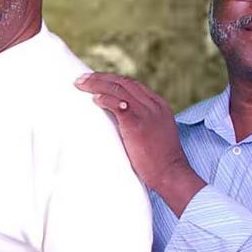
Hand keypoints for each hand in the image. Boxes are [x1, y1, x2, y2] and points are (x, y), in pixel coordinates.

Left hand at [74, 72, 205, 214]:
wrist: (170, 173)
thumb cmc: (160, 160)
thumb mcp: (155, 133)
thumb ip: (141, 122)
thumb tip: (120, 120)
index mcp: (159, 105)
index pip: (133, 85)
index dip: (112, 80)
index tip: (96, 80)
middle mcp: (154, 105)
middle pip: (124, 82)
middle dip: (101, 78)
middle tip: (82, 78)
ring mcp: (146, 113)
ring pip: (119, 89)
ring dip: (97, 84)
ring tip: (81, 84)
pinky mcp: (137, 124)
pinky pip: (118, 105)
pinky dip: (105, 99)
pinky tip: (94, 99)